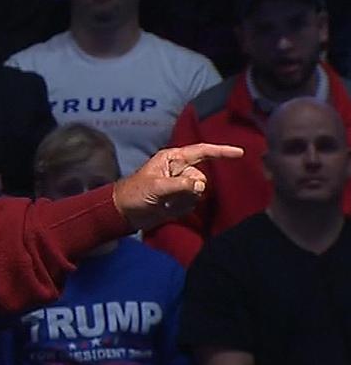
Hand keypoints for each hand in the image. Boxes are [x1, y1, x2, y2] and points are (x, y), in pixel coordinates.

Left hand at [113, 143, 242, 230]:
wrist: (124, 212)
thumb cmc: (135, 193)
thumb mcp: (156, 186)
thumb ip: (180, 185)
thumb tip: (200, 185)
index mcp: (172, 158)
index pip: (201, 151)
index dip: (221, 151)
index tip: (240, 152)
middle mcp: (178, 169)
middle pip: (201, 177)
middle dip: (189, 188)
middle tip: (169, 194)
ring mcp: (180, 184)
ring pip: (198, 192)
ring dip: (183, 200)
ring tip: (164, 201)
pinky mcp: (179, 199)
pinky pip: (192, 203)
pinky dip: (182, 208)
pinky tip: (166, 208)